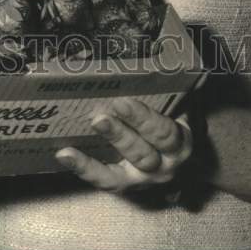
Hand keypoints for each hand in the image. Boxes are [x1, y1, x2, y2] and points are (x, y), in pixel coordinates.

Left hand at [55, 97, 193, 194]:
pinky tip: (65, 154)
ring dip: (100, 151)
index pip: (164, 133)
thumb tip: (140, 62)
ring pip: (122, 170)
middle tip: (99, 116)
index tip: (123, 102)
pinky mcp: (125, 187)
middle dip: (119, 134)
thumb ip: (165, 92)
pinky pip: (104, 181)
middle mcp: (164, 166)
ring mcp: (143, 180)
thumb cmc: (173, 125)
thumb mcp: (179, 110)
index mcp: (179, 143)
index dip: (143, 119)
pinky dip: (83, 168)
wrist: (185, 163)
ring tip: (85, 130)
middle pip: (142, 153)